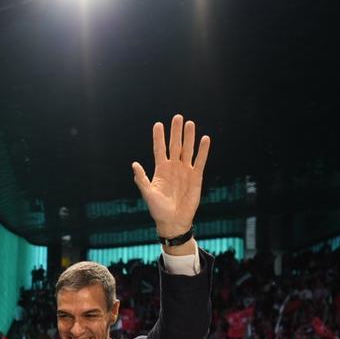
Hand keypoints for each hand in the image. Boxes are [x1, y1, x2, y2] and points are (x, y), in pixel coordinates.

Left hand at [131, 115, 210, 238]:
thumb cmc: (158, 209)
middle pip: (175, 145)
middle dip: (176, 132)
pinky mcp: (196, 177)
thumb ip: (142, 179)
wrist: (173, 221)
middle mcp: (173, 167)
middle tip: (178, 117)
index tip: (158, 124)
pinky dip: (203, 151)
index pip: (160, 149)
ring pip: (188, 150)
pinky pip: (200, 161)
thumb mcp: (148, 194)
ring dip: (189, 137)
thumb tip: (134, 164)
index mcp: (161, 169)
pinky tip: (205, 139)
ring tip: (190, 123)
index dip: (159, 137)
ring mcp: (185, 171)